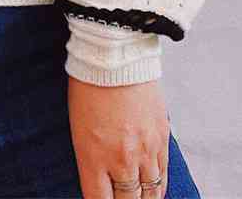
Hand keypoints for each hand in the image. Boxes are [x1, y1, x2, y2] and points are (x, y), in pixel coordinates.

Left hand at [67, 75, 169, 198]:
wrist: (116, 57)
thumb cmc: (89, 87)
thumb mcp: (78, 127)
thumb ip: (91, 159)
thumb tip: (101, 181)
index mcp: (93, 157)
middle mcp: (121, 159)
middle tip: (121, 198)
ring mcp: (145, 151)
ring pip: (150, 194)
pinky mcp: (162, 139)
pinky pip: (163, 175)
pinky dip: (158, 187)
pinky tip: (154, 192)